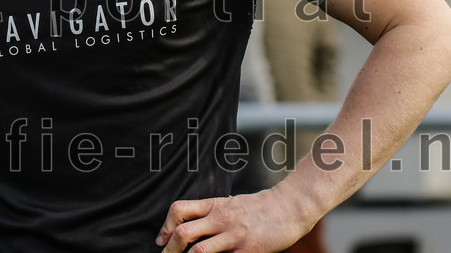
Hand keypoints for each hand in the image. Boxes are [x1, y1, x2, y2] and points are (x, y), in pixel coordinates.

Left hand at [155, 189, 308, 252]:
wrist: (288, 208)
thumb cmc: (259, 207)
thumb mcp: (230, 202)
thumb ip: (211, 212)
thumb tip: (191, 224)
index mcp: (214, 205)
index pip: (179, 210)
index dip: (165, 226)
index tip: (161, 239)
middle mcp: (220, 219)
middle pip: (183, 233)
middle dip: (170, 248)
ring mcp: (233, 236)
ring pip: (199, 251)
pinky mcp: (247, 251)